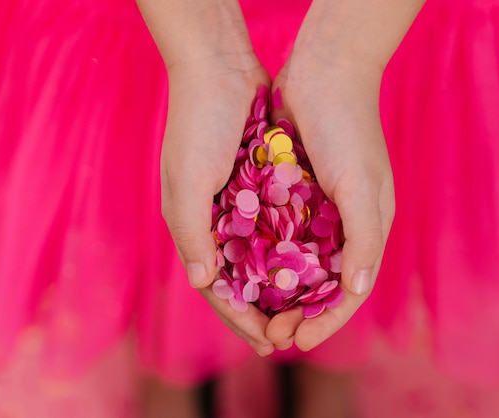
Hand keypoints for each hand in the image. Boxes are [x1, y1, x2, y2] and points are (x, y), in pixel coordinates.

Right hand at [161, 56, 274, 355]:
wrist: (218, 68)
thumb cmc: (196, 124)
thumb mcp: (187, 180)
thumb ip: (192, 232)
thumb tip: (204, 282)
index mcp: (193, 225)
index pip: (217, 286)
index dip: (240, 318)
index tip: (267, 344)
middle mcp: (215, 220)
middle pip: (242, 278)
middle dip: (263, 309)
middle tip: (290, 336)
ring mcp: (238, 203)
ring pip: (261, 256)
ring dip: (280, 284)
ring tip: (304, 309)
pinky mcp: (259, 184)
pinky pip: (276, 226)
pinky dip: (290, 247)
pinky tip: (312, 262)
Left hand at [265, 50, 394, 351]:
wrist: (324, 71)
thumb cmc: (349, 129)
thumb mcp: (362, 186)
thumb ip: (363, 238)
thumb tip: (354, 290)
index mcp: (367, 228)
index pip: (348, 289)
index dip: (326, 319)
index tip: (299, 341)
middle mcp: (342, 223)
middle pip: (318, 282)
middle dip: (296, 311)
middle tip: (269, 333)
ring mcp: (316, 207)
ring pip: (296, 262)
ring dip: (278, 289)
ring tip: (254, 311)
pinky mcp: (292, 190)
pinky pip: (278, 232)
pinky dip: (265, 254)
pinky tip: (243, 270)